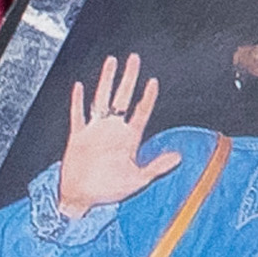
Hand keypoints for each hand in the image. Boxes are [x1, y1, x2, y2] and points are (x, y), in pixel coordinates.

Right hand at [50, 53, 179, 218]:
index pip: (141, 111)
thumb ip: (157, 166)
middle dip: (129, 78)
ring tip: (111, 62)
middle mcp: (113, 130)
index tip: (153, 81)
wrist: (81, 198)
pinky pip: (78, 115)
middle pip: (122, 97)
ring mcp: (95, 130)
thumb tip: (179, 157)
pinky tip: (80, 86)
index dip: (148, 97)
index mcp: (129, 138)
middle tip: (134, 58)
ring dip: (106, 81)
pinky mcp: (78, 136)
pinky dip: (78, 101)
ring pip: (102, 99)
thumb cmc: (109, 190)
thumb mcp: (138, 179)